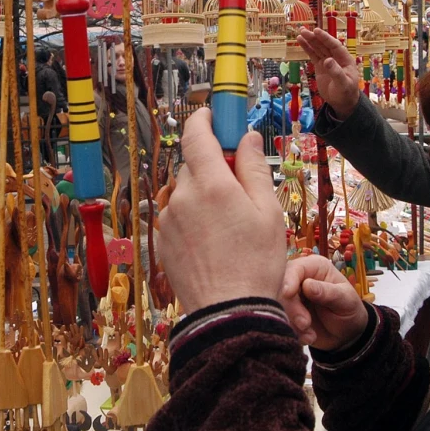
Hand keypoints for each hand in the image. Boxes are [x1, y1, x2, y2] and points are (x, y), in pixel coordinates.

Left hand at [158, 108, 285, 311]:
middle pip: (194, 166)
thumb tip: (246, 138)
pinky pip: (177, 218)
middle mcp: (182, 197)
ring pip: (185, 194)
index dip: (204, 120)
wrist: (229, 314)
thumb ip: (253, 168)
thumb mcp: (267, 211)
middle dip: (213, 169)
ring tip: (229, 228)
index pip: (196, 135)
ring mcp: (168, 221)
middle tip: (239, 188)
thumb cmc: (256, 263)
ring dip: (203, 198)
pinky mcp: (162, 242)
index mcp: (210, 184)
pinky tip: (213, 243)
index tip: (214, 117)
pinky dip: (193, 220)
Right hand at [280, 255, 369, 350]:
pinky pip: (282, 321)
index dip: (289, 280)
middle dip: (291, 308)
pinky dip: (294, 332)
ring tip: (310, 334)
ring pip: (279, 306)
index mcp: (315, 267)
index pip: (295, 268)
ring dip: (293, 323)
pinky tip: (309, 337)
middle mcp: (300, 279)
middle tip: (305, 324)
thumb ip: (328, 292)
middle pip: (282, 288)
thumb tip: (307, 285)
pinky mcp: (288, 314)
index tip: (288, 293)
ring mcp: (292, 298)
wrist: (347, 334)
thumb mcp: (346, 300)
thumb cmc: (350, 309)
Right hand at [297, 27, 359, 118]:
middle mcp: (336, 57)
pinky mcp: (320, 66)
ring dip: (310, 40)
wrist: (342, 102)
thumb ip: (336, 72)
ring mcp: (327, 61)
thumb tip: (327, 60)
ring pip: (318, 48)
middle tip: (304, 30)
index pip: (334, 45)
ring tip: (300, 32)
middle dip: (314, 37)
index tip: (316, 31)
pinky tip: (301, 41)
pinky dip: (307, 48)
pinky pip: (313, 55)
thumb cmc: (346, 93)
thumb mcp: (343, 84)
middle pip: (324, 45)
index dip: (325, 38)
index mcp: (345, 59)